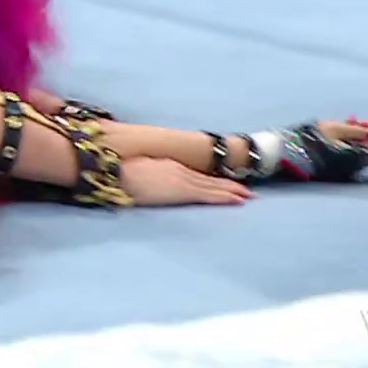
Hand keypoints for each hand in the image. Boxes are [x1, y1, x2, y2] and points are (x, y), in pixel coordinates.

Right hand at [118, 157, 251, 206]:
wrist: (119, 172)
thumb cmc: (123, 171)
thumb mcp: (143, 171)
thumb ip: (155, 175)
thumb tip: (158, 181)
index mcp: (171, 166)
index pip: (199, 176)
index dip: (216, 181)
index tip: (230, 185)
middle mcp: (181, 171)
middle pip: (210, 181)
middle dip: (230, 186)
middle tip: (248, 192)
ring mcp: (183, 180)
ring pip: (212, 187)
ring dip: (231, 192)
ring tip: (248, 196)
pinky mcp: (182, 190)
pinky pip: (208, 195)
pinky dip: (223, 196)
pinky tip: (235, 200)